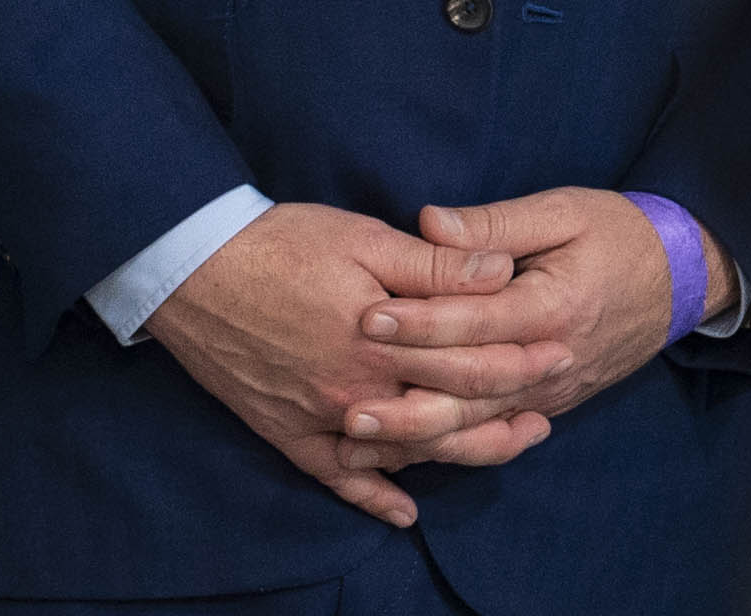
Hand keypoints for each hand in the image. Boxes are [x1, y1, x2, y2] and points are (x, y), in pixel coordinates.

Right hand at [146, 202, 571, 524]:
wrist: (191, 268)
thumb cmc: (282, 243)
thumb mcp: (367, 238)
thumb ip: (436, 265)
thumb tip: (502, 273)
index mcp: (383, 341)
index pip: (468, 361)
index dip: (519, 359)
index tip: (559, 352)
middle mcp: (356, 392)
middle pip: (446, 414)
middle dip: (504, 412)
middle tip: (549, 412)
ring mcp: (320, 419)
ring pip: (404, 452)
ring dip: (458, 454)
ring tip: (507, 447)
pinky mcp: (287, 432)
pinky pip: (336, 478)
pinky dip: (373, 497)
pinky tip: (404, 512)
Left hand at [336, 188, 733, 471]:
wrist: (682, 279)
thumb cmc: (620, 234)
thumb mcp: (565, 210)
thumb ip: (497, 223)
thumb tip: (430, 222)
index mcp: (552, 306)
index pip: (475, 322)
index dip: (419, 321)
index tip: (366, 315)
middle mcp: (549, 360)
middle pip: (468, 388)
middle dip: (403, 396)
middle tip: (343, 397)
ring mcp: (549, 392)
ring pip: (475, 426)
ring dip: (414, 437)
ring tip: (357, 441)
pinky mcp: (547, 405)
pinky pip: (491, 437)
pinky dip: (445, 450)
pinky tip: (401, 454)